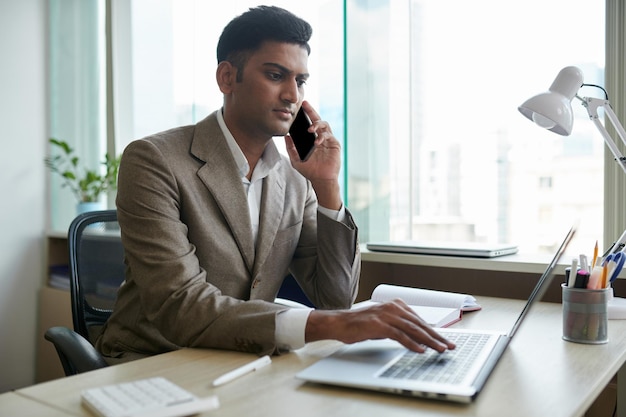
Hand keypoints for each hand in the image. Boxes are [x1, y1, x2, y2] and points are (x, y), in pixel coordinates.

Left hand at [284, 101, 341, 209]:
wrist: (321, 180)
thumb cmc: (310, 171)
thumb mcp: (296, 159)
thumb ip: (291, 148)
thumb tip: (286, 136)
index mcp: (311, 139)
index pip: (308, 124)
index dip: (304, 116)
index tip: (297, 108)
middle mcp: (320, 137)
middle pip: (317, 119)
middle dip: (311, 111)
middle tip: (304, 104)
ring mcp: (328, 140)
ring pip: (324, 125)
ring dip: (317, 124)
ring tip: (310, 129)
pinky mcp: (334, 144)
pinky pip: (328, 136)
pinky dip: (322, 137)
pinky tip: (316, 142)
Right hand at [305, 299, 456, 352]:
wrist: (340, 323)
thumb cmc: (360, 325)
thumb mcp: (384, 323)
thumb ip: (400, 327)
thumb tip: (417, 338)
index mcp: (396, 305)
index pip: (419, 320)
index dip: (434, 331)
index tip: (445, 340)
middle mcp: (393, 307)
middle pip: (419, 324)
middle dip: (436, 336)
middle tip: (449, 346)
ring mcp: (386, 315)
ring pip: (413, 329)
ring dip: (428, 340)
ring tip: (439, 349)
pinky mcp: (379, 324)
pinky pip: (399, 335)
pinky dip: (411, 343)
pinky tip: (420, 350)